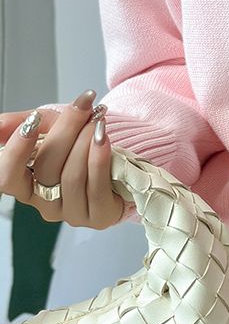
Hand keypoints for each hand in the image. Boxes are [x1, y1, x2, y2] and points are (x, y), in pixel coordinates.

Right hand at [0, 90, 125, 228]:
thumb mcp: (50, 128)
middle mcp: (44, 203)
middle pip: (46, 169)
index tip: (31, 121)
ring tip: (97, 119)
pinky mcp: (99, 216)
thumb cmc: (80, 145)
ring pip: (71, 176)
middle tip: (82, 107)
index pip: (7, 177)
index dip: (15, 151)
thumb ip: (23, 123)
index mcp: (25, 185)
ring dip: (85, 141)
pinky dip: (99, 159)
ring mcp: (71, 212)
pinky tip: (103, 139)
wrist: (121, 160)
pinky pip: (96, 187)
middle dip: (65, 132)